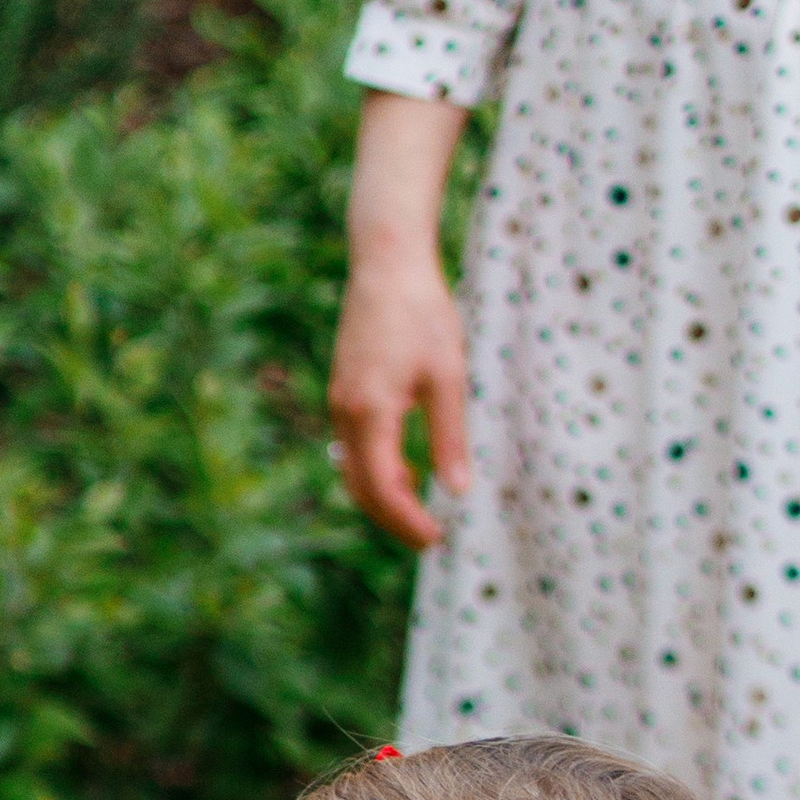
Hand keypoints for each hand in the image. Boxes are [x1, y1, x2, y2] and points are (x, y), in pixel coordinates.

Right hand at [331, 91, 472, 552]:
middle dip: (394, 519)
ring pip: (355, 470)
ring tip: (421, 504)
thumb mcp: (448, 376)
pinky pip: (354, 446)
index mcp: (372, 413)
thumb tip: (459, 490)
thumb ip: (450, 437)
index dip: (409, 522)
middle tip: (429, 536)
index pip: (385, 489)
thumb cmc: (423, 312)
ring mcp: (340, 402)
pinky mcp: (343, 391)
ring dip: (385, 494)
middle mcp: (346, 413)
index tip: (436, 538)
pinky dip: (376, 468)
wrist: (387, 261)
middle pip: (363, 489)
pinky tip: (406, 465)